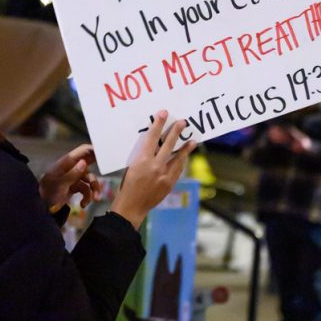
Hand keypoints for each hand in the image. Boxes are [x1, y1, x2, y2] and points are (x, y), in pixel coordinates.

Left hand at [39, 144, 102, 210]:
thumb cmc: (47, 192)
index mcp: (67, 162)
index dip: (95, 150)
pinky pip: (87, 190)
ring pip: (91, 180)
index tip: (106, 153)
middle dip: (100, 165)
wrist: (40, 205)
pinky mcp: (75, 187)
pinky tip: (83, 205)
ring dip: (95, 190)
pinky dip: (87, 198)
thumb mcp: (59, 184)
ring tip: (95, 200)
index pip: (84, 151)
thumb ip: (72, 174)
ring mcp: (75, 177)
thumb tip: (84, 163)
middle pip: (90, 161)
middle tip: (110, 165)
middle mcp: (73, 167)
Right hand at [112, 111, 195, 230]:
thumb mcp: (132, 166)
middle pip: (168, 145)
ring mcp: (164, 176)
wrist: (132, 206)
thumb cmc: (128, 185)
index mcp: (142, 160)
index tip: (164, 113)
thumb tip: (154, 146)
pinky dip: (181, 162)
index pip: (152, 137)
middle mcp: (155, 166)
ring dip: (185, 149)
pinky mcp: (169, 184)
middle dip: (176, 132)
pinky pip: (178, 170)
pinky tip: (185, 157)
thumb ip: (143, 156)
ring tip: (193, 140)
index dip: (158, 124)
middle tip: (183, 122)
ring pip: (178, 158)